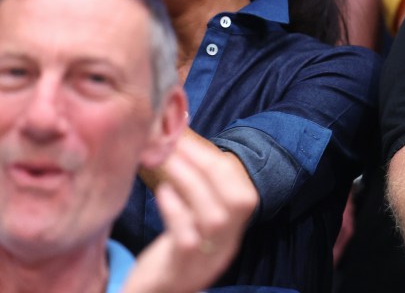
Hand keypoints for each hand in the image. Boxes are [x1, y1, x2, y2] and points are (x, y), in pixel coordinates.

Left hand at [123, 136, 257, 292]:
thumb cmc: (171, 248)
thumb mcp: (193, 218)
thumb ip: (195, 187)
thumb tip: (181, 137)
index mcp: (234, 228)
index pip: (242, 189)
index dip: (216, 158)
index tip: (186, 134)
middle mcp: (228, 244)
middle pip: (236, 200)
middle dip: (207, 164)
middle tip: (175, 141)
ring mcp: (208, 259)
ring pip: (213, 216)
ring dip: (190, 181)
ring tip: (164, 158)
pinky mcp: (182, 269)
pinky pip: (187, 238)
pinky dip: (177, 210)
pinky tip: (162, 192)